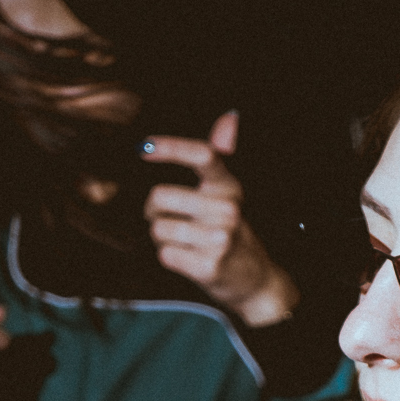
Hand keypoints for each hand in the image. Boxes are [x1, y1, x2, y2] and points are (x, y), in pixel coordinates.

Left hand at [142, 110, 298, 326]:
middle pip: (160, 196)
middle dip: (154, 211)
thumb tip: (228, 117)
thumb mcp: (229, 196)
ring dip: (162, 237)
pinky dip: (170, 258)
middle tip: (171, 220)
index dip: (170, 147)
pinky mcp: (209, 267)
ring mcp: (220, 240)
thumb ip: (217, 160)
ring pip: (158, 228)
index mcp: (230, 188)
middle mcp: (228, 210)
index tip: (143, 147)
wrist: (256, 283)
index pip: (202, 155)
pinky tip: (190, 260)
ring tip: (184, 243)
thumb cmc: (233, 235)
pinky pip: (165, 254)